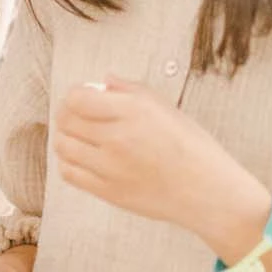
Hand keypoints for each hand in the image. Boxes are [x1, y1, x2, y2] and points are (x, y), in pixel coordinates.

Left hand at [53, 80, 270, 250]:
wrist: (208, 191)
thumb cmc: (193, 147)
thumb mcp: (167, 108)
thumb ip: (131, 90)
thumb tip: (104, 80)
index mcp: (134, 111)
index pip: (77, 98)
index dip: (74, 95)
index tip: (82, 97)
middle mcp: (118, 137)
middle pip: (65, 121)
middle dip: (67, 114)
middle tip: (77, 116)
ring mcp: (110, 167)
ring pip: (63, 146)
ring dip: (65, 138)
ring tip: (79, 137)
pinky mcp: (108, 191)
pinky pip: (69, 173)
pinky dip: (69, 162)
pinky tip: (83, 158)